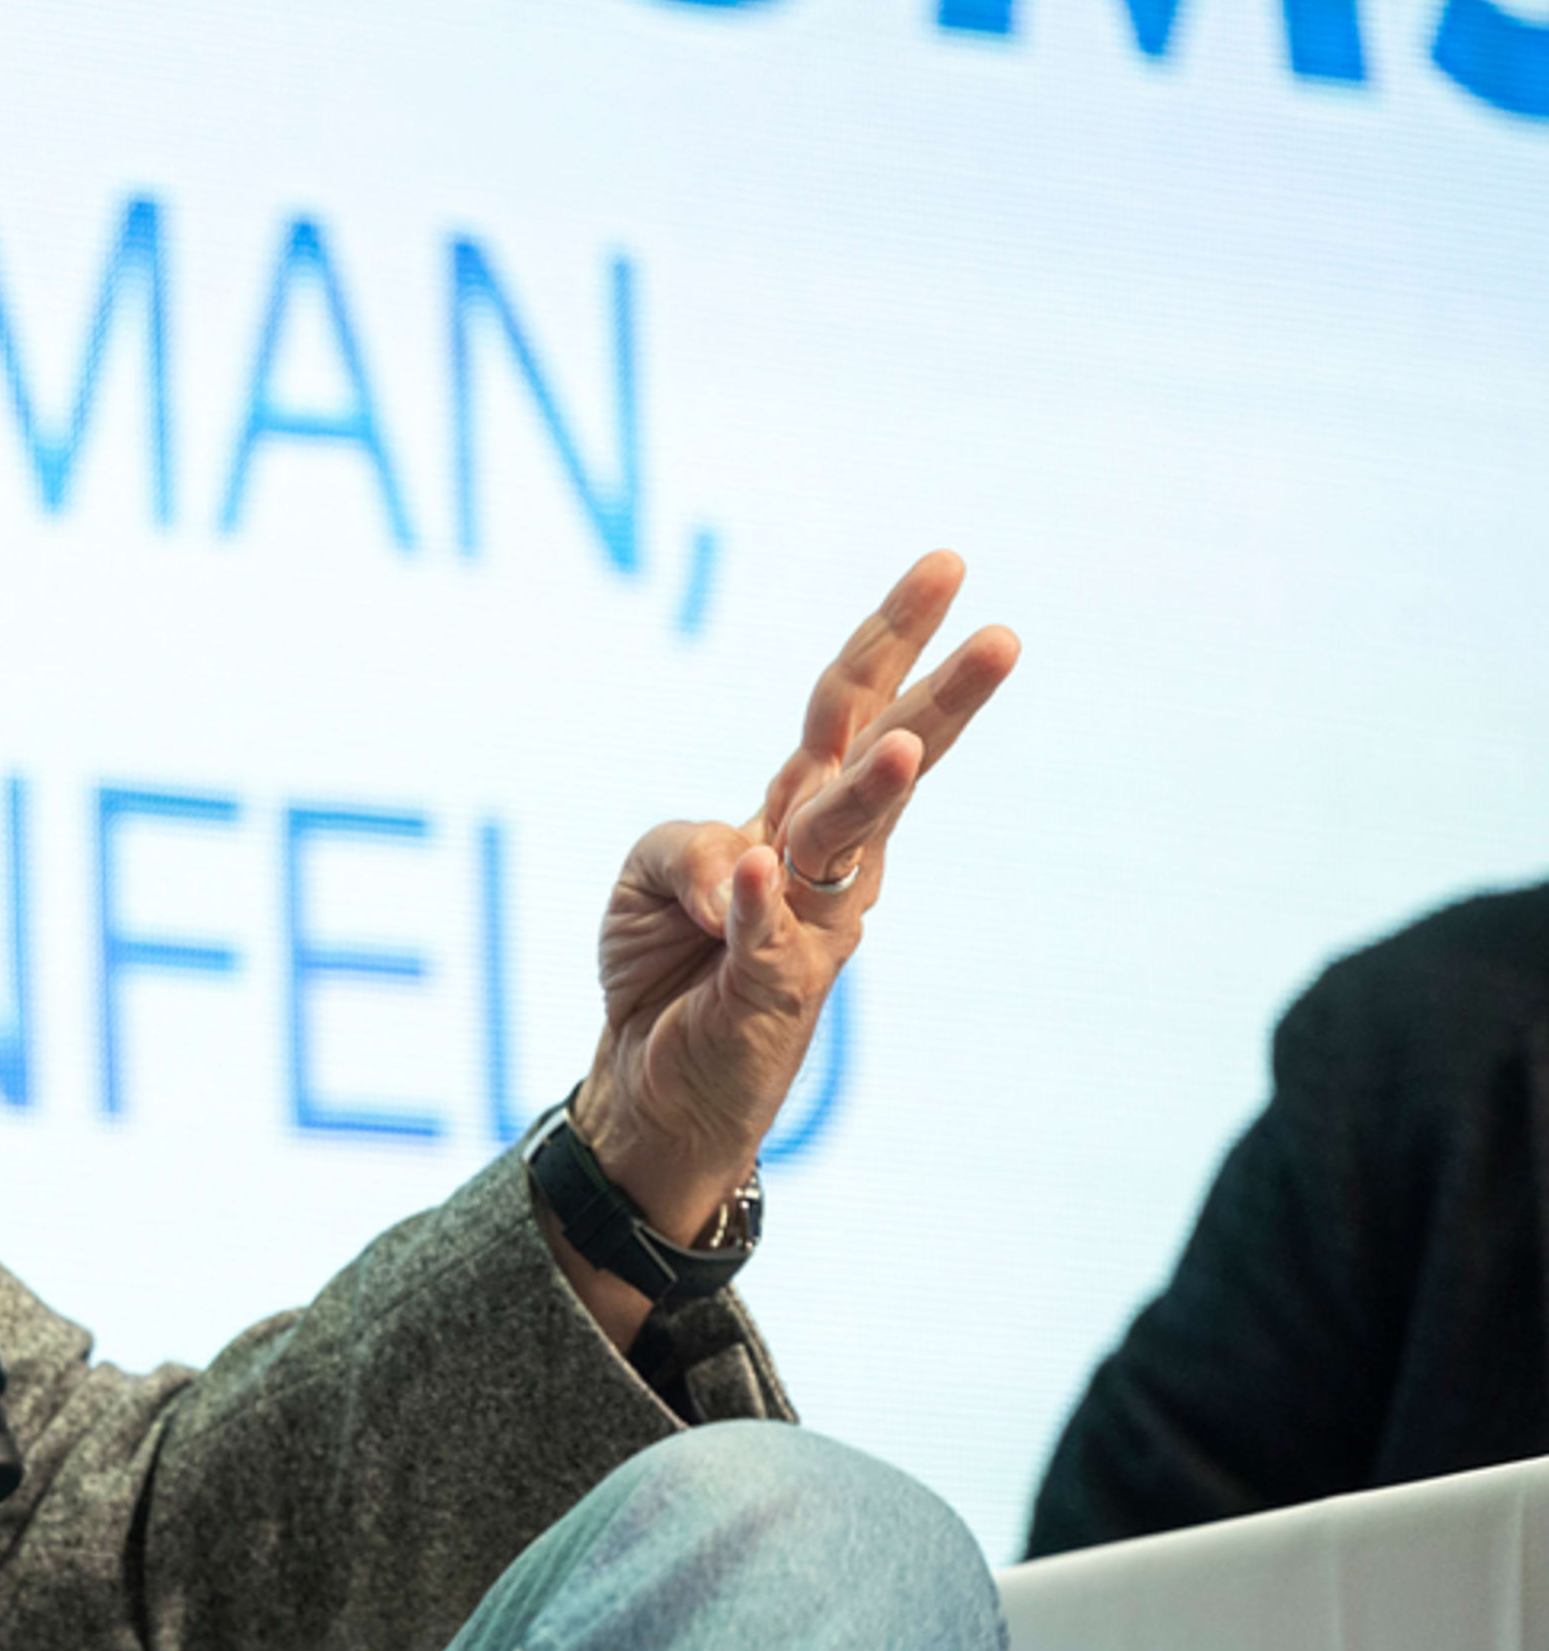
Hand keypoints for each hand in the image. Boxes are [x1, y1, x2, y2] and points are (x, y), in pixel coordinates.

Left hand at [567, 552, 1020, 1255]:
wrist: (652, 1086)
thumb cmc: (666, 968)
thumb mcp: (645, 876)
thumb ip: (682, 844)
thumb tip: (744, 867)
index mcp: (796, 812)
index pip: (850, 709)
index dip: (894, 636)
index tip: (949, 563)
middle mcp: (822, 862)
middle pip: (882, 759)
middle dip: (943, 696)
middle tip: (1005, 634)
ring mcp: (807, 926)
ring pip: (844, 843)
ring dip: (871, 791)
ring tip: (906, 743)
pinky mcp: (770, 993)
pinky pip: (762, 939)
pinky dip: (752, 903)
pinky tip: (754, 870)